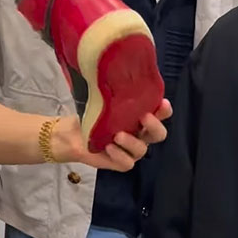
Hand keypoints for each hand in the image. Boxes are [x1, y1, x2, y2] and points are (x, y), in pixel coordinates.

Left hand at [52, 99, 171, 171]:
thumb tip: (114, 74)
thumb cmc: (90, 115)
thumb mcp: (101, 101)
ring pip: (142, 150)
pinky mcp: (120, 162)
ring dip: (132, 142)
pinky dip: (120, 155)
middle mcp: (139, 134)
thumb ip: (113, 93)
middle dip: (154, 126)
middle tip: (144, 117)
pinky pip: (127, 163)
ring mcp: (131, 150)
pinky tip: (109, 147)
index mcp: (139, 117)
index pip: (160, 114)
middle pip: (158, 134)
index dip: (164, 110)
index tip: (162, 103)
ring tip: (117, 135)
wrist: (72, 134)